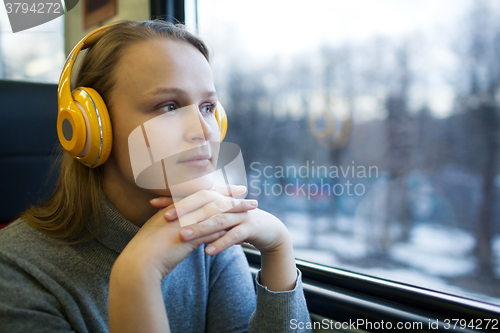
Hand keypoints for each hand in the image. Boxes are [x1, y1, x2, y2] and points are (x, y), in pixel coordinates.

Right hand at [112, 185, 255, 281]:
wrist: (137, 264)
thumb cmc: (147, 252)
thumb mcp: (162, 233)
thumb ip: (176, 225)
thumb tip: (191, 224)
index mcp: (173, 207)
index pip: (199, 192)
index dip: (215, 188)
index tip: (228, 185)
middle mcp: (179, 211)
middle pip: (210, 197)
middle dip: (229, 192)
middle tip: (245, 189)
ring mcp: (184, 222)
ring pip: (215, 211)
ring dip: (234, 208)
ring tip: (250, 208)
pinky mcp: (188, 237)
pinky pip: (211, 230)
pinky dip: (225, 229)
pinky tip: (238, 229)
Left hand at [153, 186, 290, 255]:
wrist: (269, 229)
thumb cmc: (237, 223)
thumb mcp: (217, 217)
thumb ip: (198, 215)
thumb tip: (171, 216)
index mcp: (217, 198)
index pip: (193, 195)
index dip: (174, 198)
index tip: (153, 203)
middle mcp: (227, 203)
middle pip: (204, 203)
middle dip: (185, 210)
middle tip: (165, 218)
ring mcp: (240, 214)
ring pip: (218, 219)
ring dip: (200, 228)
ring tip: (183, 236)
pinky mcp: (250, 228)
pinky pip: (234, 235)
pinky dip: (221, 243)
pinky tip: (208, 252)